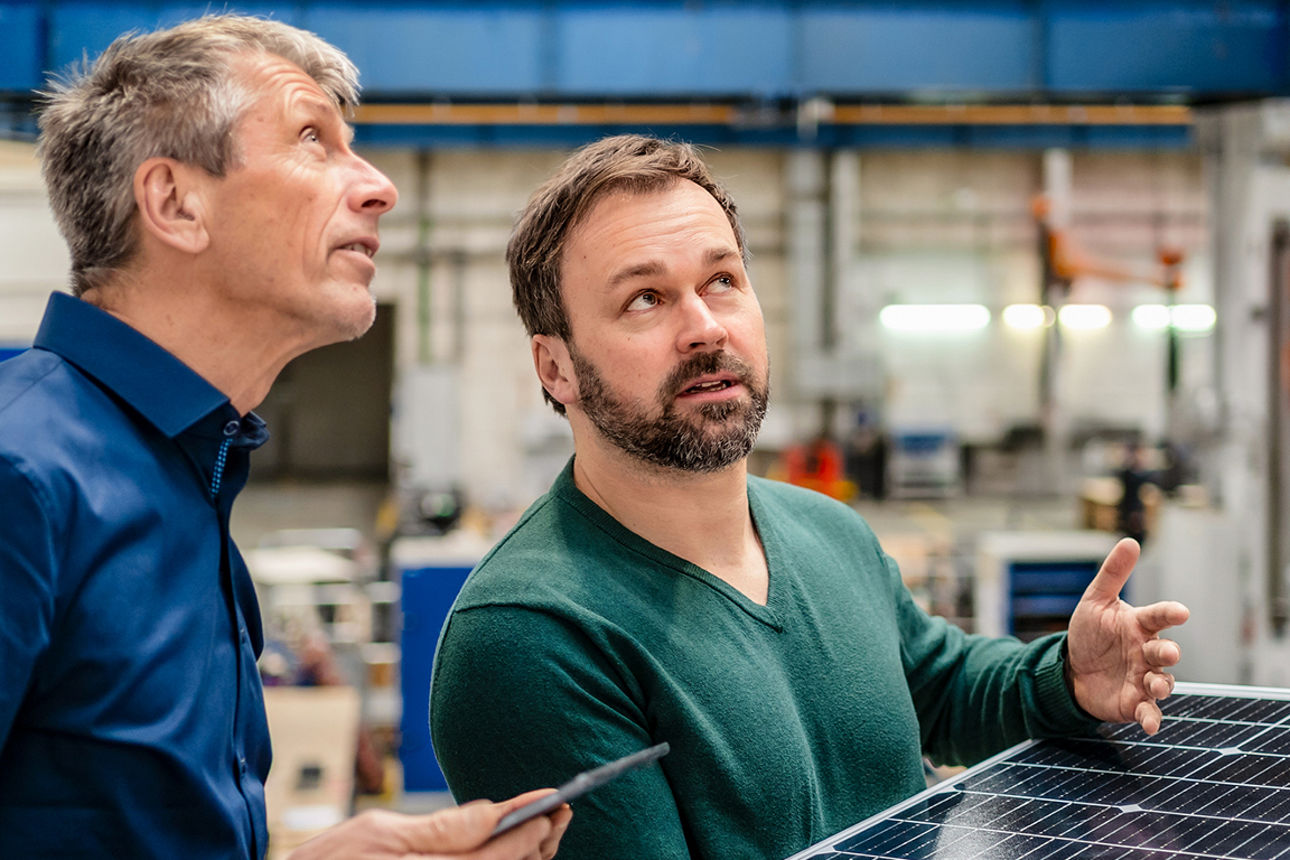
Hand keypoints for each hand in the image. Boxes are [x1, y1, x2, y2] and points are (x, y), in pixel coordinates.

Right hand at [287, 790, 571, 859]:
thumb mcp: (373, 833)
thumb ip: (438, 828)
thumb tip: (487, 815)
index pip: (497, 851)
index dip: (527, 824)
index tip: (551, 802)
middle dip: (536, 843)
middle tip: (557, 813)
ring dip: (525, 858)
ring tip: (541, 831)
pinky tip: (510, 853)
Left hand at [1066, 538, 1189, 734]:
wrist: (1071, 668)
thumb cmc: (1090, 633)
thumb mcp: (1095, 601)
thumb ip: (1113, 574)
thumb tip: (1130, 541)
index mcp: (1139, 625)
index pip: (1158, 616)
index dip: (1170, 614)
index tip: (1180, 612)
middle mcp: (1146, 652)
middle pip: (1165, 652)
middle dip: (1169, 653)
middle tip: (1168, 653)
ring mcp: (1143, 678)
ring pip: (1162, 682)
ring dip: (1162, 685)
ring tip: (1157, 686)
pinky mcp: (1134, 702)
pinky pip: (1149, 711)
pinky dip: (1152, 718)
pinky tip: (1151, 725)